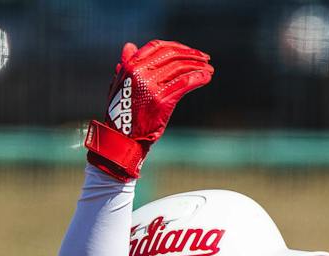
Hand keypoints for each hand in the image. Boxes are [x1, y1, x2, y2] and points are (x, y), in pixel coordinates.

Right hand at [85, 40, 212, 180]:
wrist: (123, 138)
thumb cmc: (121, 113)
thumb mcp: (119, 84)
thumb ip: (125, 65)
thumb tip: (130, 46)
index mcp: (130, 66)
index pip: (157, 46)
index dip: (176, 46)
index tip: (189, 51)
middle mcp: (140, 72)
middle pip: (172, 55)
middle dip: (191, 55)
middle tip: (205, 58)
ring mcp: (151, 86)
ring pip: (180, 68)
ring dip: (198, 66)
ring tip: (209, 69)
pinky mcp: (162, 100)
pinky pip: (184, 83)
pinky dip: (198, 78)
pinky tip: (206, 78)